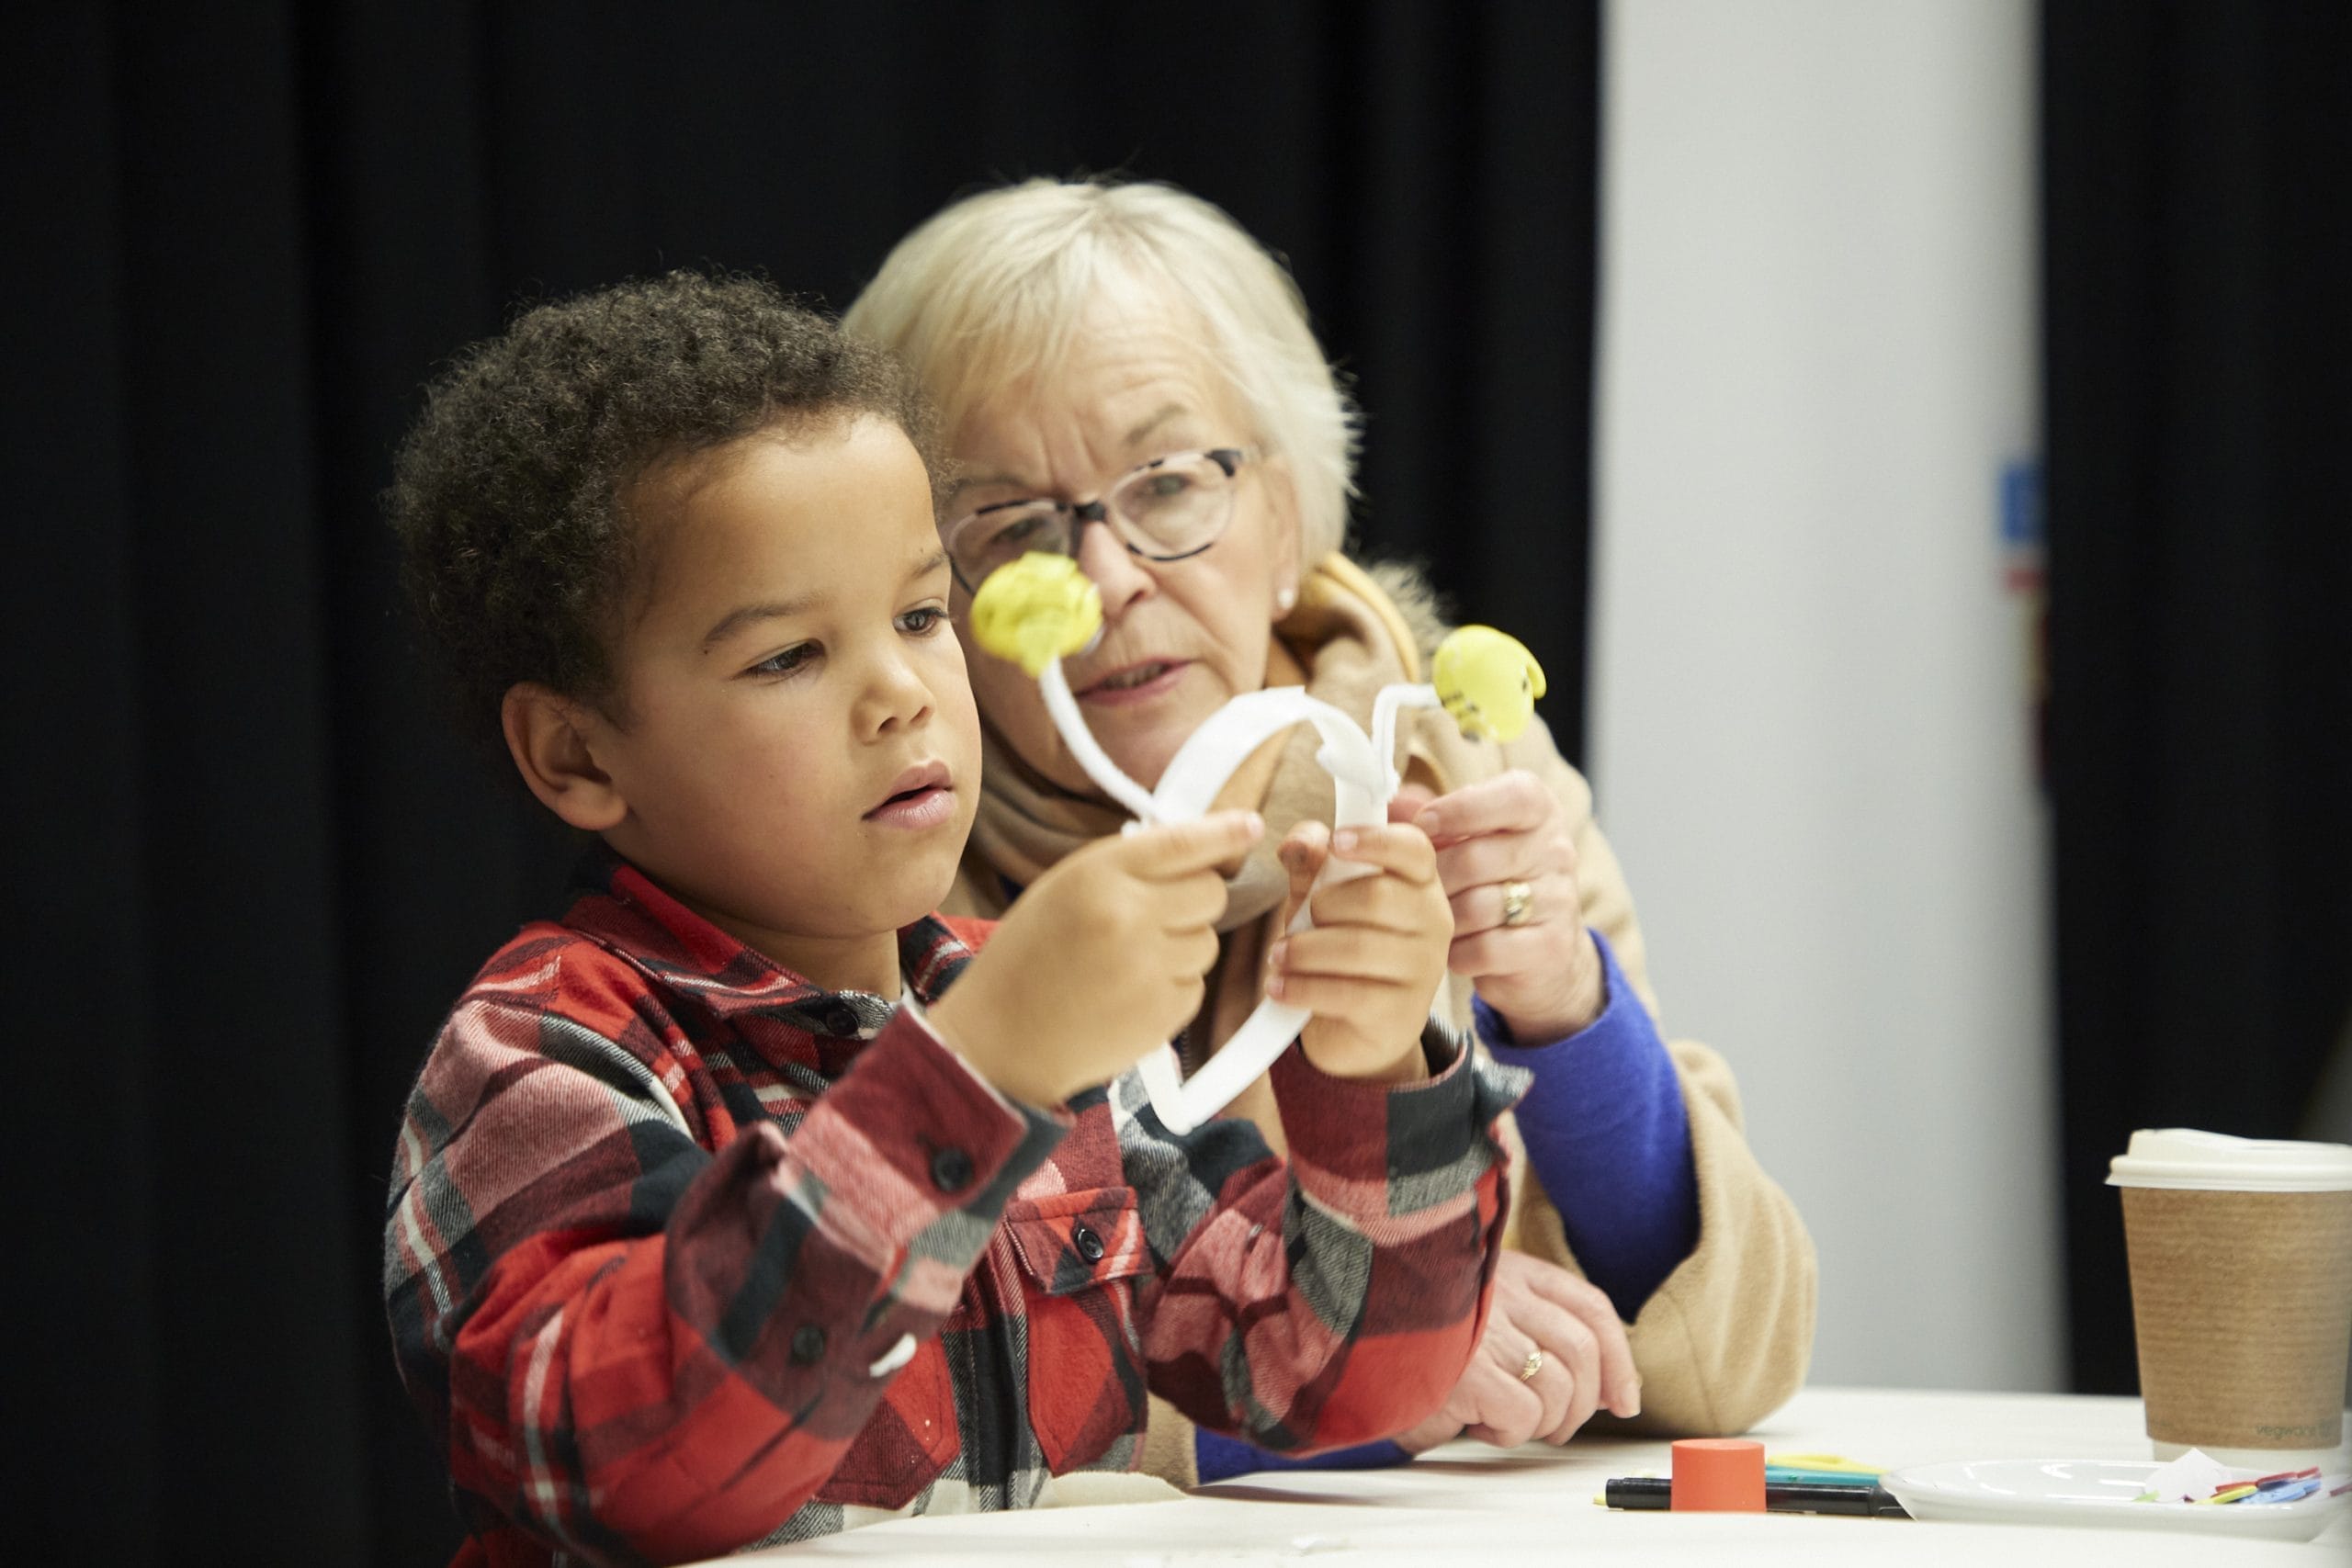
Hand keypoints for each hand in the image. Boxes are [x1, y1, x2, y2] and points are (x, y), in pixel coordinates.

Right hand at [931, 810, 1262, 1106]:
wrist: (1001, 1039)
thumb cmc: (1030, 956)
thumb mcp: (1064, 887)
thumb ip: (1128, 865)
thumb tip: (1204, 849)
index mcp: (1098, 874)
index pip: (1185, 841)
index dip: (1226, 833)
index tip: (1251, 827)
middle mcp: (1129, 915)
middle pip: (1212, 892)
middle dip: (1196, 899)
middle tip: (1156, 915)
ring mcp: (1149, 968)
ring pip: (1208, 940)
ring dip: (1183, 945)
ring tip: (1128, 961)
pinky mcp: (1163, 1013)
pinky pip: (1196, 984)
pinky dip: (1173, 986)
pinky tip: (1128, 993)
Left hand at [1267, 820, 1450, 1083]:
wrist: (1352, 1028)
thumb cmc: (1338, 947)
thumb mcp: (1319, 898)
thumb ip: (1310, 863)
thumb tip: (1301, 843)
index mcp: (1419, 883)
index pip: (1413, 849)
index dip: (1376, 840)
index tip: (1337, 843)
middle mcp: (1434, 922)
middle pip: (1376, 896)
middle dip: (1321, 906)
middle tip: (1292, 923)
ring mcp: (1424, 970)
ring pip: (1358, 946)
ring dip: (1303, 950)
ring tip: (1278, 957)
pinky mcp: (1401, 1012)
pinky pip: (1348, 993)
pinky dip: (1302, 988)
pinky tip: (1280, 987)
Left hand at [1392, 771, 1602, 1041]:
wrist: (1543, 949)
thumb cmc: (1493, 878)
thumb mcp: (1470, 837)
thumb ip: (1433, 817)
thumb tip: (1394, 804)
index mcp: (1539, 811)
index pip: (1514, 797)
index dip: (1461, 809)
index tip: (1423, 824)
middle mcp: (1556, 851)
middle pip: (1476, 859)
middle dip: (1433, 878)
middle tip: (1412, 888)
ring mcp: (1559, 900)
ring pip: (1476, 908)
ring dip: (1442, 919)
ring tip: (1433, 919)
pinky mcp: (1550, 946)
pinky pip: (1486, 948)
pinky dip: (1459, 952)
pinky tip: (1455, 948)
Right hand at [1394, 1250, 1641, 1451]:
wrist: (1341, 1335)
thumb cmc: (1404, 1334)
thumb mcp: (1473, 1315)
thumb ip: (1532, 1332)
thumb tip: (1603, 1391)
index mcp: (1507, 1269)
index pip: (1588, 1305)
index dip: (1618, 1358)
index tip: (1622, 1400)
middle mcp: (1502, 1291)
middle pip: (1582, 1350)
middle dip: (1582, 1403)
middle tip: (1553, 1427)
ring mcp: (1486, 1328)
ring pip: (1560, 1388)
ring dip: (1540, 1422)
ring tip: (1498, 1419)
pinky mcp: (1467, 1370)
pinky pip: (1523, 1416)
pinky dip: (1506, 1433)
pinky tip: (1472, 1421)